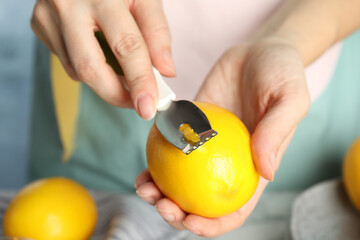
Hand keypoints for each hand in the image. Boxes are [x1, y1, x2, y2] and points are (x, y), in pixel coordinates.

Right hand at [31, 0, 175, 119]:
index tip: (148, 106)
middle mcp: (69, 5)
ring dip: (105, 82)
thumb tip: (165, 72)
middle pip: (91, 68)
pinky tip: (96, 52)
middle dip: (116, 94)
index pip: (126, 46)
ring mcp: (49, 15)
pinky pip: (68, 63)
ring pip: (78, 71)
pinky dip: (88, 68)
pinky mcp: (40, 25)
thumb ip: (157, 33)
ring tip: (122, 72)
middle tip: (136, 103)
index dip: (140, 80)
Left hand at [136, 38, 309, 236]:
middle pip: (199, 202)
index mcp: (252, 167)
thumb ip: (277, 132)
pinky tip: (144, 162)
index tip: (191, 222)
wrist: (259, 50)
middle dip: (176, 213)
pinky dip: (154, 160)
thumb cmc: (282, 74)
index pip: (234, 208)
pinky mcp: (188, 126)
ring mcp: (204, 146)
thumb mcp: (290, 99)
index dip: (213, 225)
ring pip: (178, 180)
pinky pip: (168, 148)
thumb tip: (265, 172)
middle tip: (159, 202)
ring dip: (158, 192)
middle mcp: (225, 162)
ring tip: (144, 187)